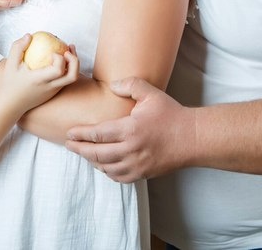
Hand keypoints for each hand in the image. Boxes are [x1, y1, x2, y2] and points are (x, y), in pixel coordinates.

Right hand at [0, 34, 79, 112]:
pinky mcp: (54, 93)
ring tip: (67, 51)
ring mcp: (54, 91)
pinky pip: (65, 79)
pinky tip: (60, 59)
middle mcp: (50, 87)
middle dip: (75, 60)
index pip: (58, 71)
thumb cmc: (11, 83)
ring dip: (73, 63)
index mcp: (39, 80)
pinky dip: (67, 68)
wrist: (12, 104)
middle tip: (68, 50)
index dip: (60, 59)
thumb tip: (29, 35)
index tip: (53, 52)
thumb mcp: (10, 63)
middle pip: (72, 76)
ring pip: (72, 78)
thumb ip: (18, 47)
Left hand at [65, 77, 194, 181]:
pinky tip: (103, 164)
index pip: (98, 134)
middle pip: (97, 154)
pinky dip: (107, 171)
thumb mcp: (150, 93)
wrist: (193, 138)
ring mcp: (138, 165)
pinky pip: (119, 177)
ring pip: (106, 167)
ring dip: (92, 161)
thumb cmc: (171, 114)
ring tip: (83, 152)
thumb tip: (111, 86)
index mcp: (130, 129)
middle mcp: (132, 150)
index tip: (68, 132)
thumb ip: (129, 85)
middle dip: (80, 149)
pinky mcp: (144, 173)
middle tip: (68, 144)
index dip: (81, 134)